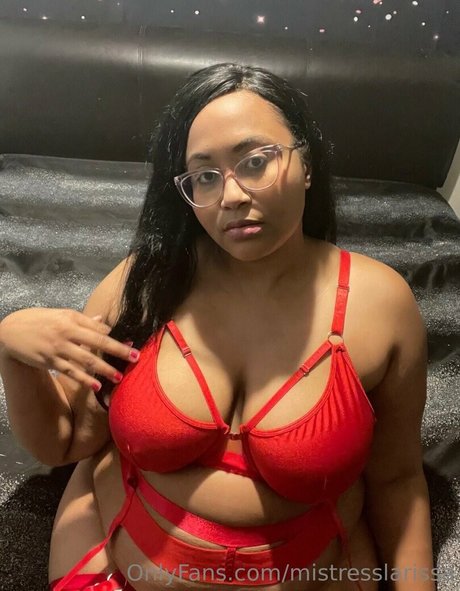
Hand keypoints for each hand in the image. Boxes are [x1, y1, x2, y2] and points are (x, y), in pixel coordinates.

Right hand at [0, 307, 138, 391]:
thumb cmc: (40, 320)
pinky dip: (84, 379)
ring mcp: (58, 349)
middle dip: (117, 352)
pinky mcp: (50, 362)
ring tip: (119, 377)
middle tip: (135, 358)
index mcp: (71, 320)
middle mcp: (66, 334)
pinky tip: (96, 386)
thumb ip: (84, 321)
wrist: (10, 332)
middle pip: (96, 344)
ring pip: (85, 360)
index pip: (98, 330)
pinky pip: (70, 372)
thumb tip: (106, 324)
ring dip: (104, 369)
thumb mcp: (62, 314)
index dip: (115, 338)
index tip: (132, 344)